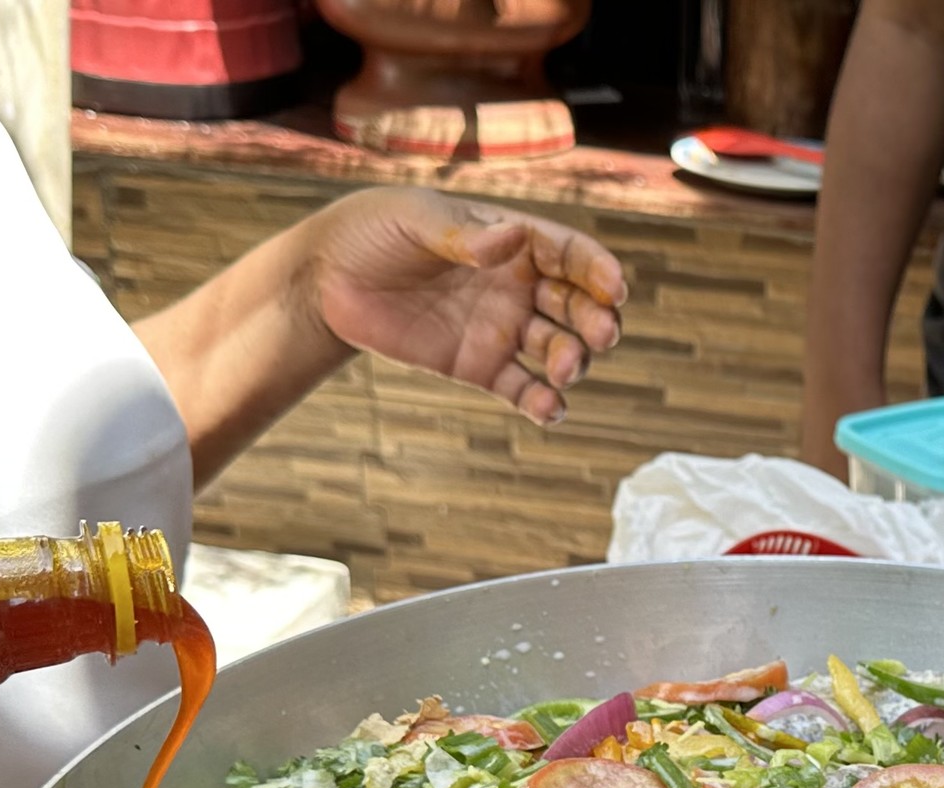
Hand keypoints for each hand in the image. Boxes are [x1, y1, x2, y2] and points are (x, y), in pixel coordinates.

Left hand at [306, 187, 626, 424]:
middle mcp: (517, 286)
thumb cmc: (375, 230)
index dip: (598, 270)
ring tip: (564, 372)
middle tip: (602, 335)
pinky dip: (542, 403)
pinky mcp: (477, 366)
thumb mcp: (415, 220)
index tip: (616, 288)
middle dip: (596, 321)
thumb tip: (513, 238)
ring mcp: (501, 329)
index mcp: (512, 240)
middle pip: (575, 305)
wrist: (327, 277)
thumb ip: (464, 236)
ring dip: (572, 361)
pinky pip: (521, 389)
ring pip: (557, 348)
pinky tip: (551, 410)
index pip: (570, 254)